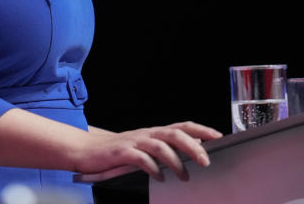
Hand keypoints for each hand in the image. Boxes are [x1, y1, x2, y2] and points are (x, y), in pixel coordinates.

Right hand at [74, 121, 222, 182]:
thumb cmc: (116, 152)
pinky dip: (153, 168)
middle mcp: (146, 134)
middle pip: (174, 133)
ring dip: (176, 161)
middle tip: (205, 161)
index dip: (201, 130)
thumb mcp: (143, 149)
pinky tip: (159, 177)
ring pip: (160, 145)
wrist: (85, 150)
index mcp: (153, 132)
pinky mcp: (121, 153)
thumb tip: (190, 153)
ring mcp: (134, 142)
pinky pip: (141, 158)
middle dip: (193, 146)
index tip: (218, 136)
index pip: (182, 126)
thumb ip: (163, 149)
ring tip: (184, 176)